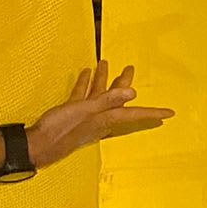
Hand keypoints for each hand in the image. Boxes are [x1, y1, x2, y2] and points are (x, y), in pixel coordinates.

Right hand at [27, 60, 172, 166]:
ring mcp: (85, 116)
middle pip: (116, 98)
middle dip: (123, 82)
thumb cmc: (60, 129)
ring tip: (105, 63)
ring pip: (98, 94)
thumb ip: (107, 101)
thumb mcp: (84, 111)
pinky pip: (81, 96)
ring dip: (102, 79)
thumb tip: (132, 92)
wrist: (36, 145)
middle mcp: (99, 118)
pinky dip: (84, 84)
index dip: (152, 112)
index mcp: (105, 118)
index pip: (134, 113)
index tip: (170, 113)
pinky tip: (85, 74)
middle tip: (130, 67)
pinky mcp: (71, 114)